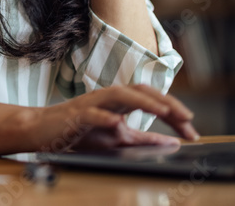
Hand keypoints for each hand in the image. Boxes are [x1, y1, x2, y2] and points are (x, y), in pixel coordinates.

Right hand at [33, 84, 198, 150]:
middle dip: (166, 102)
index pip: (151, 99)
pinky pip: (92, 113)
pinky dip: (105, 117)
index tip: (192, 130)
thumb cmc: (80, 133)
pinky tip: (118, 122)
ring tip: (162, 111)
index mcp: (119, 101)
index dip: (174, 112)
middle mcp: (108, 97)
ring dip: (142, 102)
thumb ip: (143, 139)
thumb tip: (171, 143)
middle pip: (140, 90)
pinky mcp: (75, 115)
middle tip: (187, 118)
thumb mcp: (117, 138)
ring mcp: (91, 103)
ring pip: (119, 95)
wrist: (42, 131)